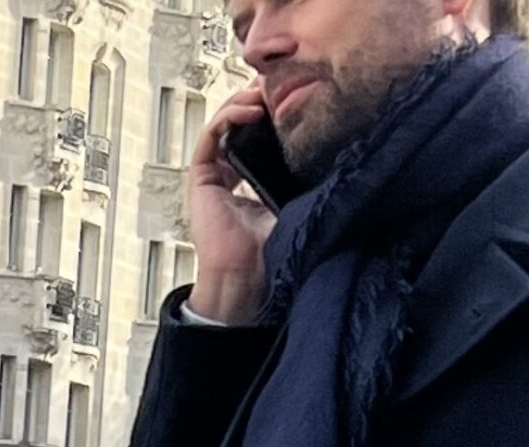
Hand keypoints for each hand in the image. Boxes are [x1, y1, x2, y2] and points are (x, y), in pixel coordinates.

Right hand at [187, 86, 277, 327]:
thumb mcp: (292, 204)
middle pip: (239, 125)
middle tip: (279, 86)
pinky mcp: (201, 177)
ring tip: (263, 93)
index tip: (293, 99)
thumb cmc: (267, 252)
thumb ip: (300, 178)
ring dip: (242, 104)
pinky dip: (227, 118)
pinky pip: (210, 136)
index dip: (272, 116)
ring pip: (224, 124)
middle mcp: (230, 176)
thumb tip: (327, 150)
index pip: (259, 138)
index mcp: (250, 183)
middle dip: (257, 102)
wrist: (245, 278)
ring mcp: (214, 176)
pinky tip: (248, 110)